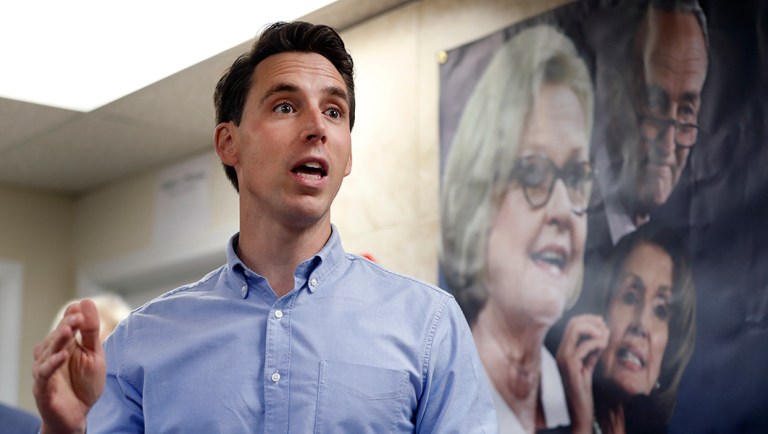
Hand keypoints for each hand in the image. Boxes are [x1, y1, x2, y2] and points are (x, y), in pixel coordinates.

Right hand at [33, 299, 105, 433]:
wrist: (78, 414)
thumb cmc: (85, 383)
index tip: (80, 306)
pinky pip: (44, 374)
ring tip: (67, 331)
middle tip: (76, 316)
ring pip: (47, 353)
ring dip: (57, 341)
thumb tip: (85, 302)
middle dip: (66, 326)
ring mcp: (45, 371)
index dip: (72, 317)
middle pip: (56, 337)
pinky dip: (52, 364)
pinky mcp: (43, 388)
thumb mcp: (94, 354)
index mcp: (64, 345)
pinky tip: (61, 356)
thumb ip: (90, 331)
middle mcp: (51, 355)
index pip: (66, 326)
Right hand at [556, 314, 609, 433]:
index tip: (602, 323)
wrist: (579, 410)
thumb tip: (602, 333)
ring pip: (576, 329)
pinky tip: (604, 346)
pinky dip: (597, 343)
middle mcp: (561, 352)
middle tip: (606, 328)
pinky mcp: (570, 366)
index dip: (588, 320)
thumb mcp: (588, 365)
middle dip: (592, 321)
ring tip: (606, 337)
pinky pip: (584, 346)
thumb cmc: (583, 390)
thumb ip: (592, 351)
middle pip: (573, 323)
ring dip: (595, 330)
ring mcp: (563, 358)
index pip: (572, 325)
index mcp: (564, 350)